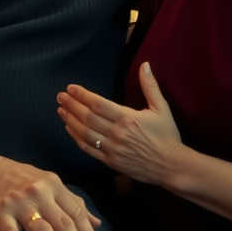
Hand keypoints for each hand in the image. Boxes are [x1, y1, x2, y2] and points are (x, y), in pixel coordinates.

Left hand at [57, 62, 183, 185]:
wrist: (171, 165)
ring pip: (85, 133)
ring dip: (71, 121)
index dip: (82, 95)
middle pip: (87, 117)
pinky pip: (89, 149)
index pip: (98, 104)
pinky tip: (70, 129)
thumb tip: (145, 65)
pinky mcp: (110, 162)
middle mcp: (117, 133)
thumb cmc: (167, 135)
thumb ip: (150, 86)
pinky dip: (77, 139)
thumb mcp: (161, 108)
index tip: (71, 88)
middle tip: (60, 96)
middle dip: (72, 105)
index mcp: (128, 118)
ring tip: (61, 110)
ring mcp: (112, 149)